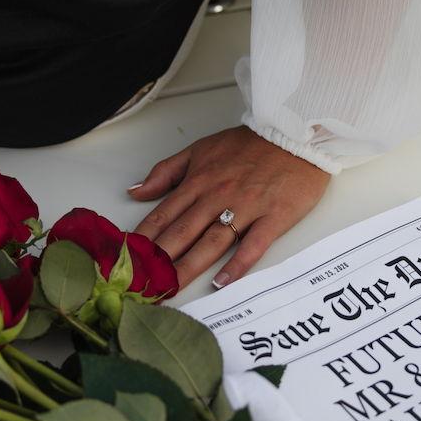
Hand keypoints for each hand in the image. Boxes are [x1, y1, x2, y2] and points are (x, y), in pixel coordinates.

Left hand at [128, 125, 329, 289]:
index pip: (163, 216)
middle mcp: (217, 196)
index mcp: (198, 181)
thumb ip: (167, 171)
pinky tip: (222, 282)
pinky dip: (237, 264)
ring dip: (189, 267)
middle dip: (159, 261)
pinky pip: (253, 244)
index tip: (126, 261)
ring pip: (211, 242)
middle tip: (141, 285)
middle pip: (182, 233)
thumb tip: (136, 191)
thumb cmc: (250, 144)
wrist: (295, 132)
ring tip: (170, 289)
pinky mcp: (273, 216)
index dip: (143, 240)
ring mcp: (246, 207)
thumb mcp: (201, 149)